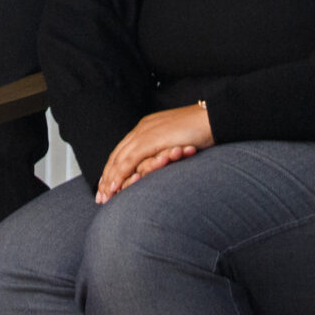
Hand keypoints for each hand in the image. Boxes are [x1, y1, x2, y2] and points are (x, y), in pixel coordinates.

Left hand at [96, 104, 212, 201]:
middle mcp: (142, 129)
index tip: (107, 184)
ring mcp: (145, 133)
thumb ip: (165, 148)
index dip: (114, 168)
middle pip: (118, 155)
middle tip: (100, 195)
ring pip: (121, 159)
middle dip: (107, 176)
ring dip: (111, 179)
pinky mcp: (151, 140)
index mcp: (147, 127)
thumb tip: (162, 161)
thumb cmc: (201, 130)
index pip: (124, 150)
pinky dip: (121, 174)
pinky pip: (131, 160)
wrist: (214, 118)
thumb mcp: (178, 140)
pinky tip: (115, 187)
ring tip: (104, 195)